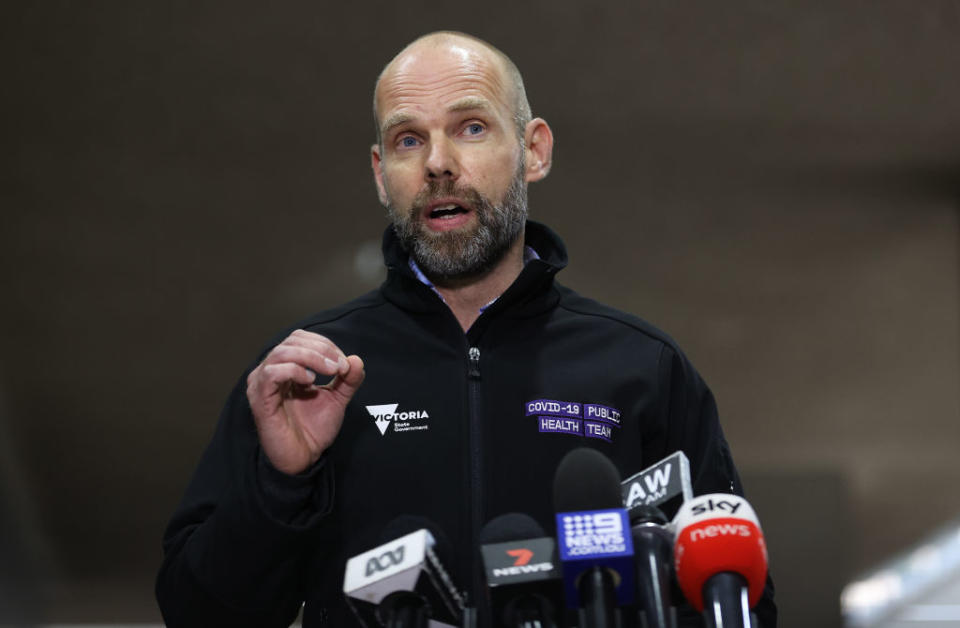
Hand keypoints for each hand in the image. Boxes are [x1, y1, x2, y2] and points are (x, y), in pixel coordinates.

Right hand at [246, 330, 364, 474]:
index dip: (325, 344)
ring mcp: (261, 384)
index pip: (301, 338)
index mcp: (286, 367)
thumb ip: (348, 380)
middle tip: (340, 367)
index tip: (344, 363)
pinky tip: (310, 383)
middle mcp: (270, 371)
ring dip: (312, 357)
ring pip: (282, 353)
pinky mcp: (259, 399)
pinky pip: (271, 373)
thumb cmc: (313, 429)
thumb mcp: (337, 399)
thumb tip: (357, 360)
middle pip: (292, 341)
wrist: (303, 458)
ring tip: (330, 372)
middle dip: (321, 349)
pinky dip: (294, 371)